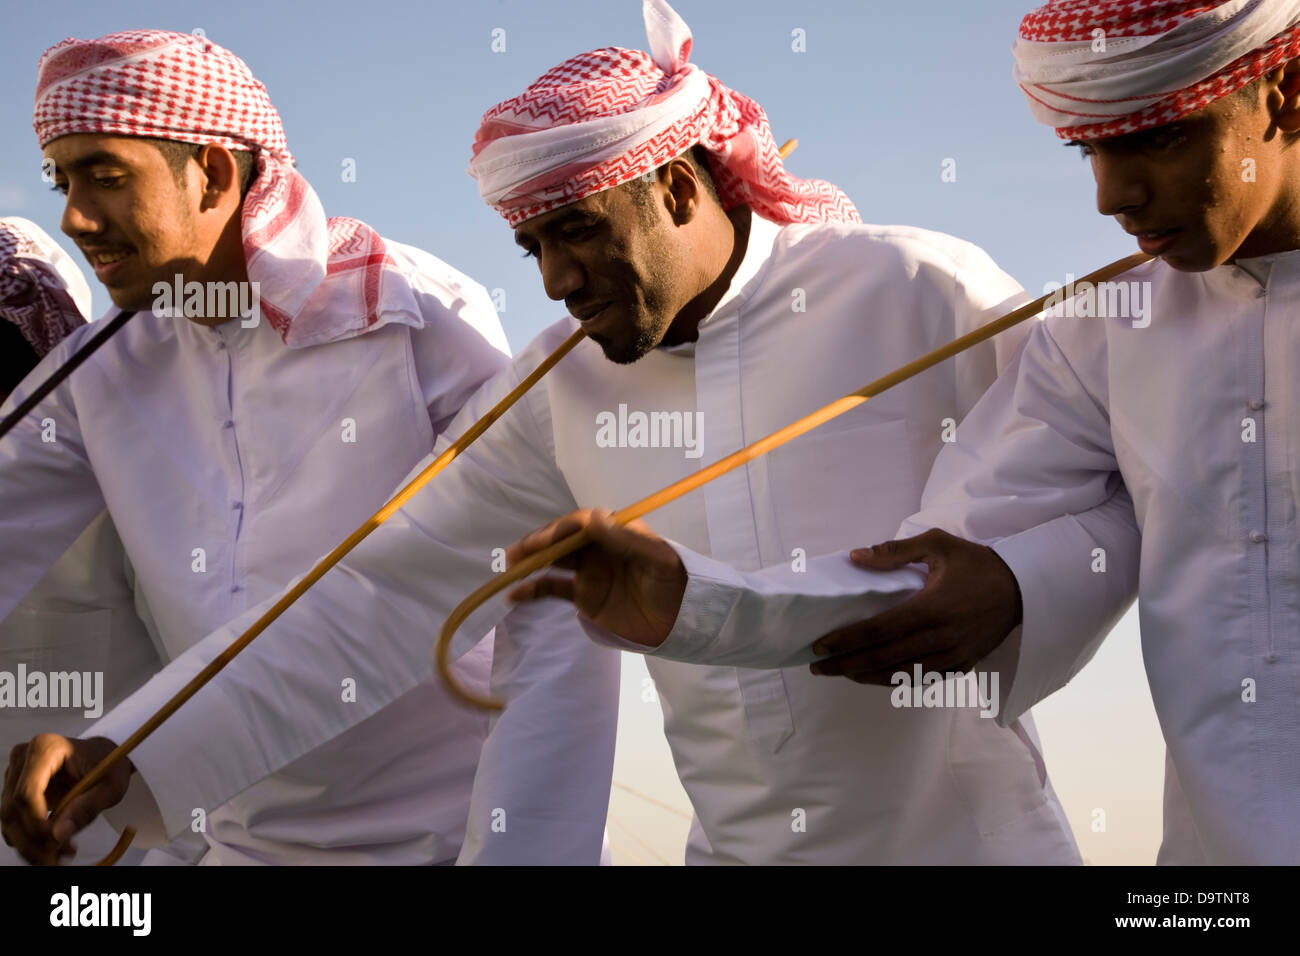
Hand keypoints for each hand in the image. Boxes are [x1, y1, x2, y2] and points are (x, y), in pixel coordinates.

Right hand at [1, 735, 131, 864]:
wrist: (103, 757)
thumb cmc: (108, 765)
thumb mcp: (110, 787)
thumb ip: (86, 809)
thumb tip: (59, 835)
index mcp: (46, 748)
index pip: (27, 793)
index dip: (36, 823)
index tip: (55, 842)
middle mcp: (23, 758)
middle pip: (13, 809)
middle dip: (32, 841)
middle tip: (56, 860)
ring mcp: (15, 774)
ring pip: (9, 820)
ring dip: (30, 845)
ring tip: (60, 856)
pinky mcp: (13, 790)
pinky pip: (13, 822)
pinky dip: (29, 840)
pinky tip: (53, 848)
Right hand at [505, 507, 686, 647]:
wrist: (684, 619)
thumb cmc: (675, 582)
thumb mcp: (656, 558)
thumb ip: (625, 540)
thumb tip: (592, 519)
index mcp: (616, 532)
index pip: (582, 524)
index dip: (562, 529)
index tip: (546, 540)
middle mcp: (598, 548)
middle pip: (562, 541)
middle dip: (538, 544)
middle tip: (515, 554)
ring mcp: (589, 572)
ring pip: (553, 562)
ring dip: (530, 563)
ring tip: (508, 568)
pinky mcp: (584, 597)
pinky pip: (553, 589)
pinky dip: (532, 590)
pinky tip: (514, 595)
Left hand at [809, 528, 1021, 683]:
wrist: (1023, 589)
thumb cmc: (976, 563)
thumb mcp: (937, 545)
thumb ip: (894, 552)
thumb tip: (855, 556)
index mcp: (931, 607)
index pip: (878, 630)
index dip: (846, 640)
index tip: (820, 646)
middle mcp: (940, 637)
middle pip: (883, 658)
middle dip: (846, 665)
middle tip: (818, 668)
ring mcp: (953, 656)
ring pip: (901, 674)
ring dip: (867, 676)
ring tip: (841, 673)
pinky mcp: (963, 665)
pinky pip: (922, 679)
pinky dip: (895, 680)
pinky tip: (875, 677)